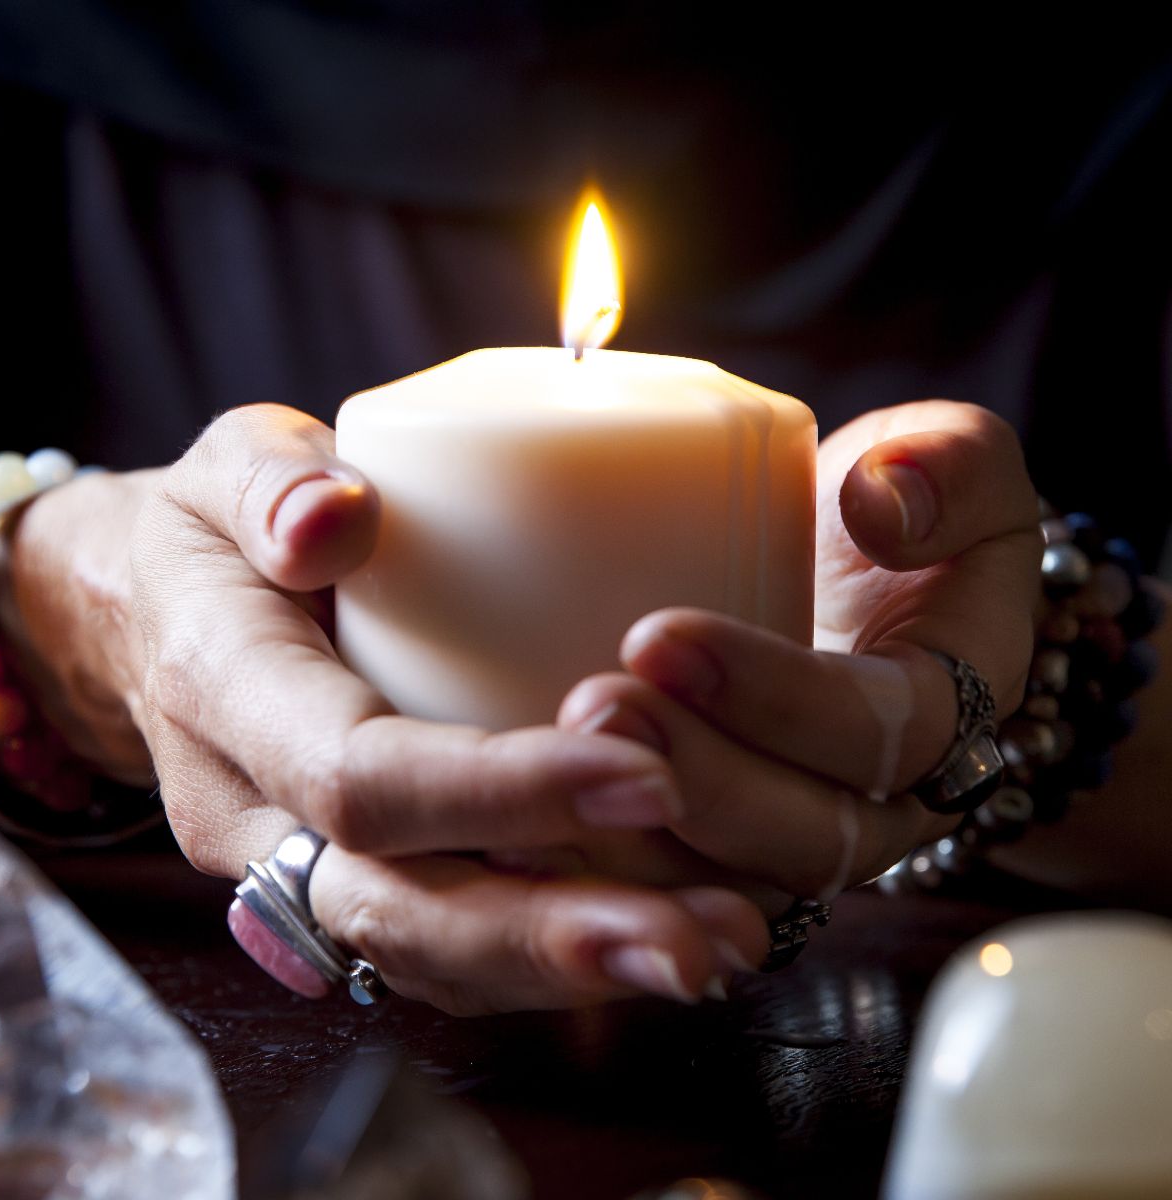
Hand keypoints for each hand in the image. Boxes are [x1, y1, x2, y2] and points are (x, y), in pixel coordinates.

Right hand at [0, 404, 767, 1012]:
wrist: (148, 622)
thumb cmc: (207, 536)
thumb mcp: (225, 468)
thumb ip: (273, 482)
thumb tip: (340, 517)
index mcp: (224, 695)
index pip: (360, 777)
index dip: (498, 791)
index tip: (643, 774)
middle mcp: (251, 815)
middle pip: (400, 911)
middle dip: (555, 932)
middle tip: (703, 938)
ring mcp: (291, 871)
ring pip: (428, 957)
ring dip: (575, 970)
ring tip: (719, 950)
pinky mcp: (344, 886)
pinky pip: (443, 951)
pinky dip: (550, 960)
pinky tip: (660, 936)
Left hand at [558, 401, 1042, 897]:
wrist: (842, 576)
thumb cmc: (891, 511)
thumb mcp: (951, 463)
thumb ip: (950, 462)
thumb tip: (882, 500)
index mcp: (942, 714)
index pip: (879, 733)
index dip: (776, 698)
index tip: (661, 635)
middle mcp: (876, 801)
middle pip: (802, 836)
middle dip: (696, 781)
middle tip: (593, 709)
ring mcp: (795, 836)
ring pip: (729, 884)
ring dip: (637, 843)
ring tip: (544, 774)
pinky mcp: (723, 850)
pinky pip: (669, 895)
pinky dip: (598, 875)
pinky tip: (516, 833)